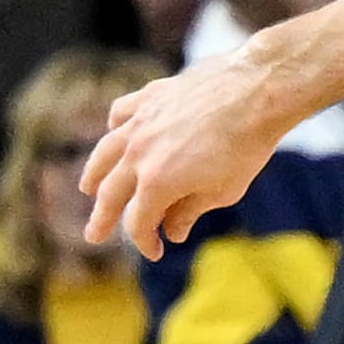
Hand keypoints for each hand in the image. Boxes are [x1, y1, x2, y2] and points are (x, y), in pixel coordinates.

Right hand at [80, 52, 291, 258]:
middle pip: (111, 193)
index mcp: (156, 183)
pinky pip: (121, 115)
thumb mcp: (222, 191)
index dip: (144, 242)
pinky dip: (115, 128)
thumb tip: (171, 232)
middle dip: (102, 218)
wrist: (255, 91)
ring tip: (88, 189)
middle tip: (94, 235)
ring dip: (95, 174)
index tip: (155, 252)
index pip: (138, 222)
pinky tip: (115, 134)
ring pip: (105, 153)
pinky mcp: (148, 98)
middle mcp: (137, 153)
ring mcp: (139, 122)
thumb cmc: (246, 146)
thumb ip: (190, 212)